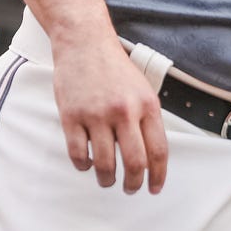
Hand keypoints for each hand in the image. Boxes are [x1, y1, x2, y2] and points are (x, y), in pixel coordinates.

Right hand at [50, 37, 168, 194]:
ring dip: (107, 179)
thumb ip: (147, 118)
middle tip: (130, 189)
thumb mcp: (142, 88)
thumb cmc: (113, 66)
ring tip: (106, 179)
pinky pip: (78, 154)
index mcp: (146, 104)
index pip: (158, 151)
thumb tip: (152, 155)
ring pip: (105, 164)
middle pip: (135, 163)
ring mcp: (96, 114)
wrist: (84, 41)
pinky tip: (87, 162)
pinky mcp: (71, 116)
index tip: (154, 187)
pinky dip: (83, 166)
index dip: (158, 176)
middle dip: (134, 184)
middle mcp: (124, 111)